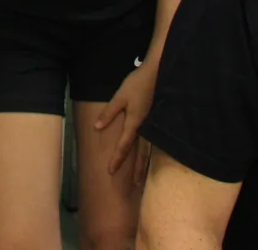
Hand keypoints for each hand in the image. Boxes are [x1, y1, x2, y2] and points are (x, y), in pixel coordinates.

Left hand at [95, 63, 156, 185]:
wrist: (159, 72)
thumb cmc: (137, 83)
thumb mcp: (120, 96)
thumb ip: (109, 112)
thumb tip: (97, 128)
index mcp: (135, 123)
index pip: (124, 146)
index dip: (117, 159)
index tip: (110, 171)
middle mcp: (146, 128)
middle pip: (141, 154)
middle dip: (136, 169)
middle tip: (133, 185)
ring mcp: (155, 126)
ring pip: (150, 150)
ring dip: (146, 165)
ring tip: (143, 177)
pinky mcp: (160, 121)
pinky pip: (156, 143)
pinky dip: (154, 154)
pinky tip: (153, 159)